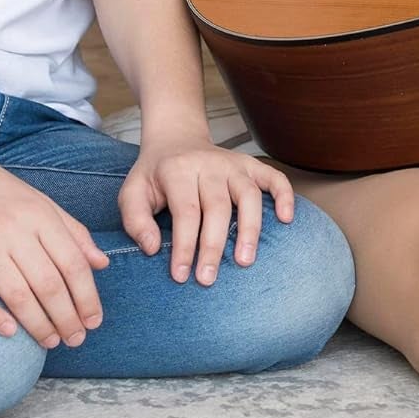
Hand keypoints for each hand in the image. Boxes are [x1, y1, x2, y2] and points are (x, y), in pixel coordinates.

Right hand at [0, 135, 107, 347]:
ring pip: (17, 292)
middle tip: (76, 340)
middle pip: (49, 282)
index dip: (87, 296)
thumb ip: (73, 232)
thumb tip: (102, 263)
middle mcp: (16, 227)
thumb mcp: (41, 203)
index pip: (73, 262)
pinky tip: (10, 332)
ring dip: (37, 323)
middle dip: (67, 316)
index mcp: (41, 215)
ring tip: (50, 342)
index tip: (95, 321)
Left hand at [118, 127, 295, 285]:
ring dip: (249, 228)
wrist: (176, 138)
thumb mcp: (132, 192)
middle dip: (213, 245)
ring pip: (248, 194)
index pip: (185, 211)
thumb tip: (152, 249)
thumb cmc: (154, 175)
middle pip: (217, 207)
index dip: (184, 245)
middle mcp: (209, 164)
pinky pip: (273, 177)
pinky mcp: (251, 165)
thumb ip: (135, 220)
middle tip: (208, 279)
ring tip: (245, 261)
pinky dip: (283, 195)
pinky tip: (286, 219)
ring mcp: (233, 164)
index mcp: (178, 170)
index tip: (181, 276)